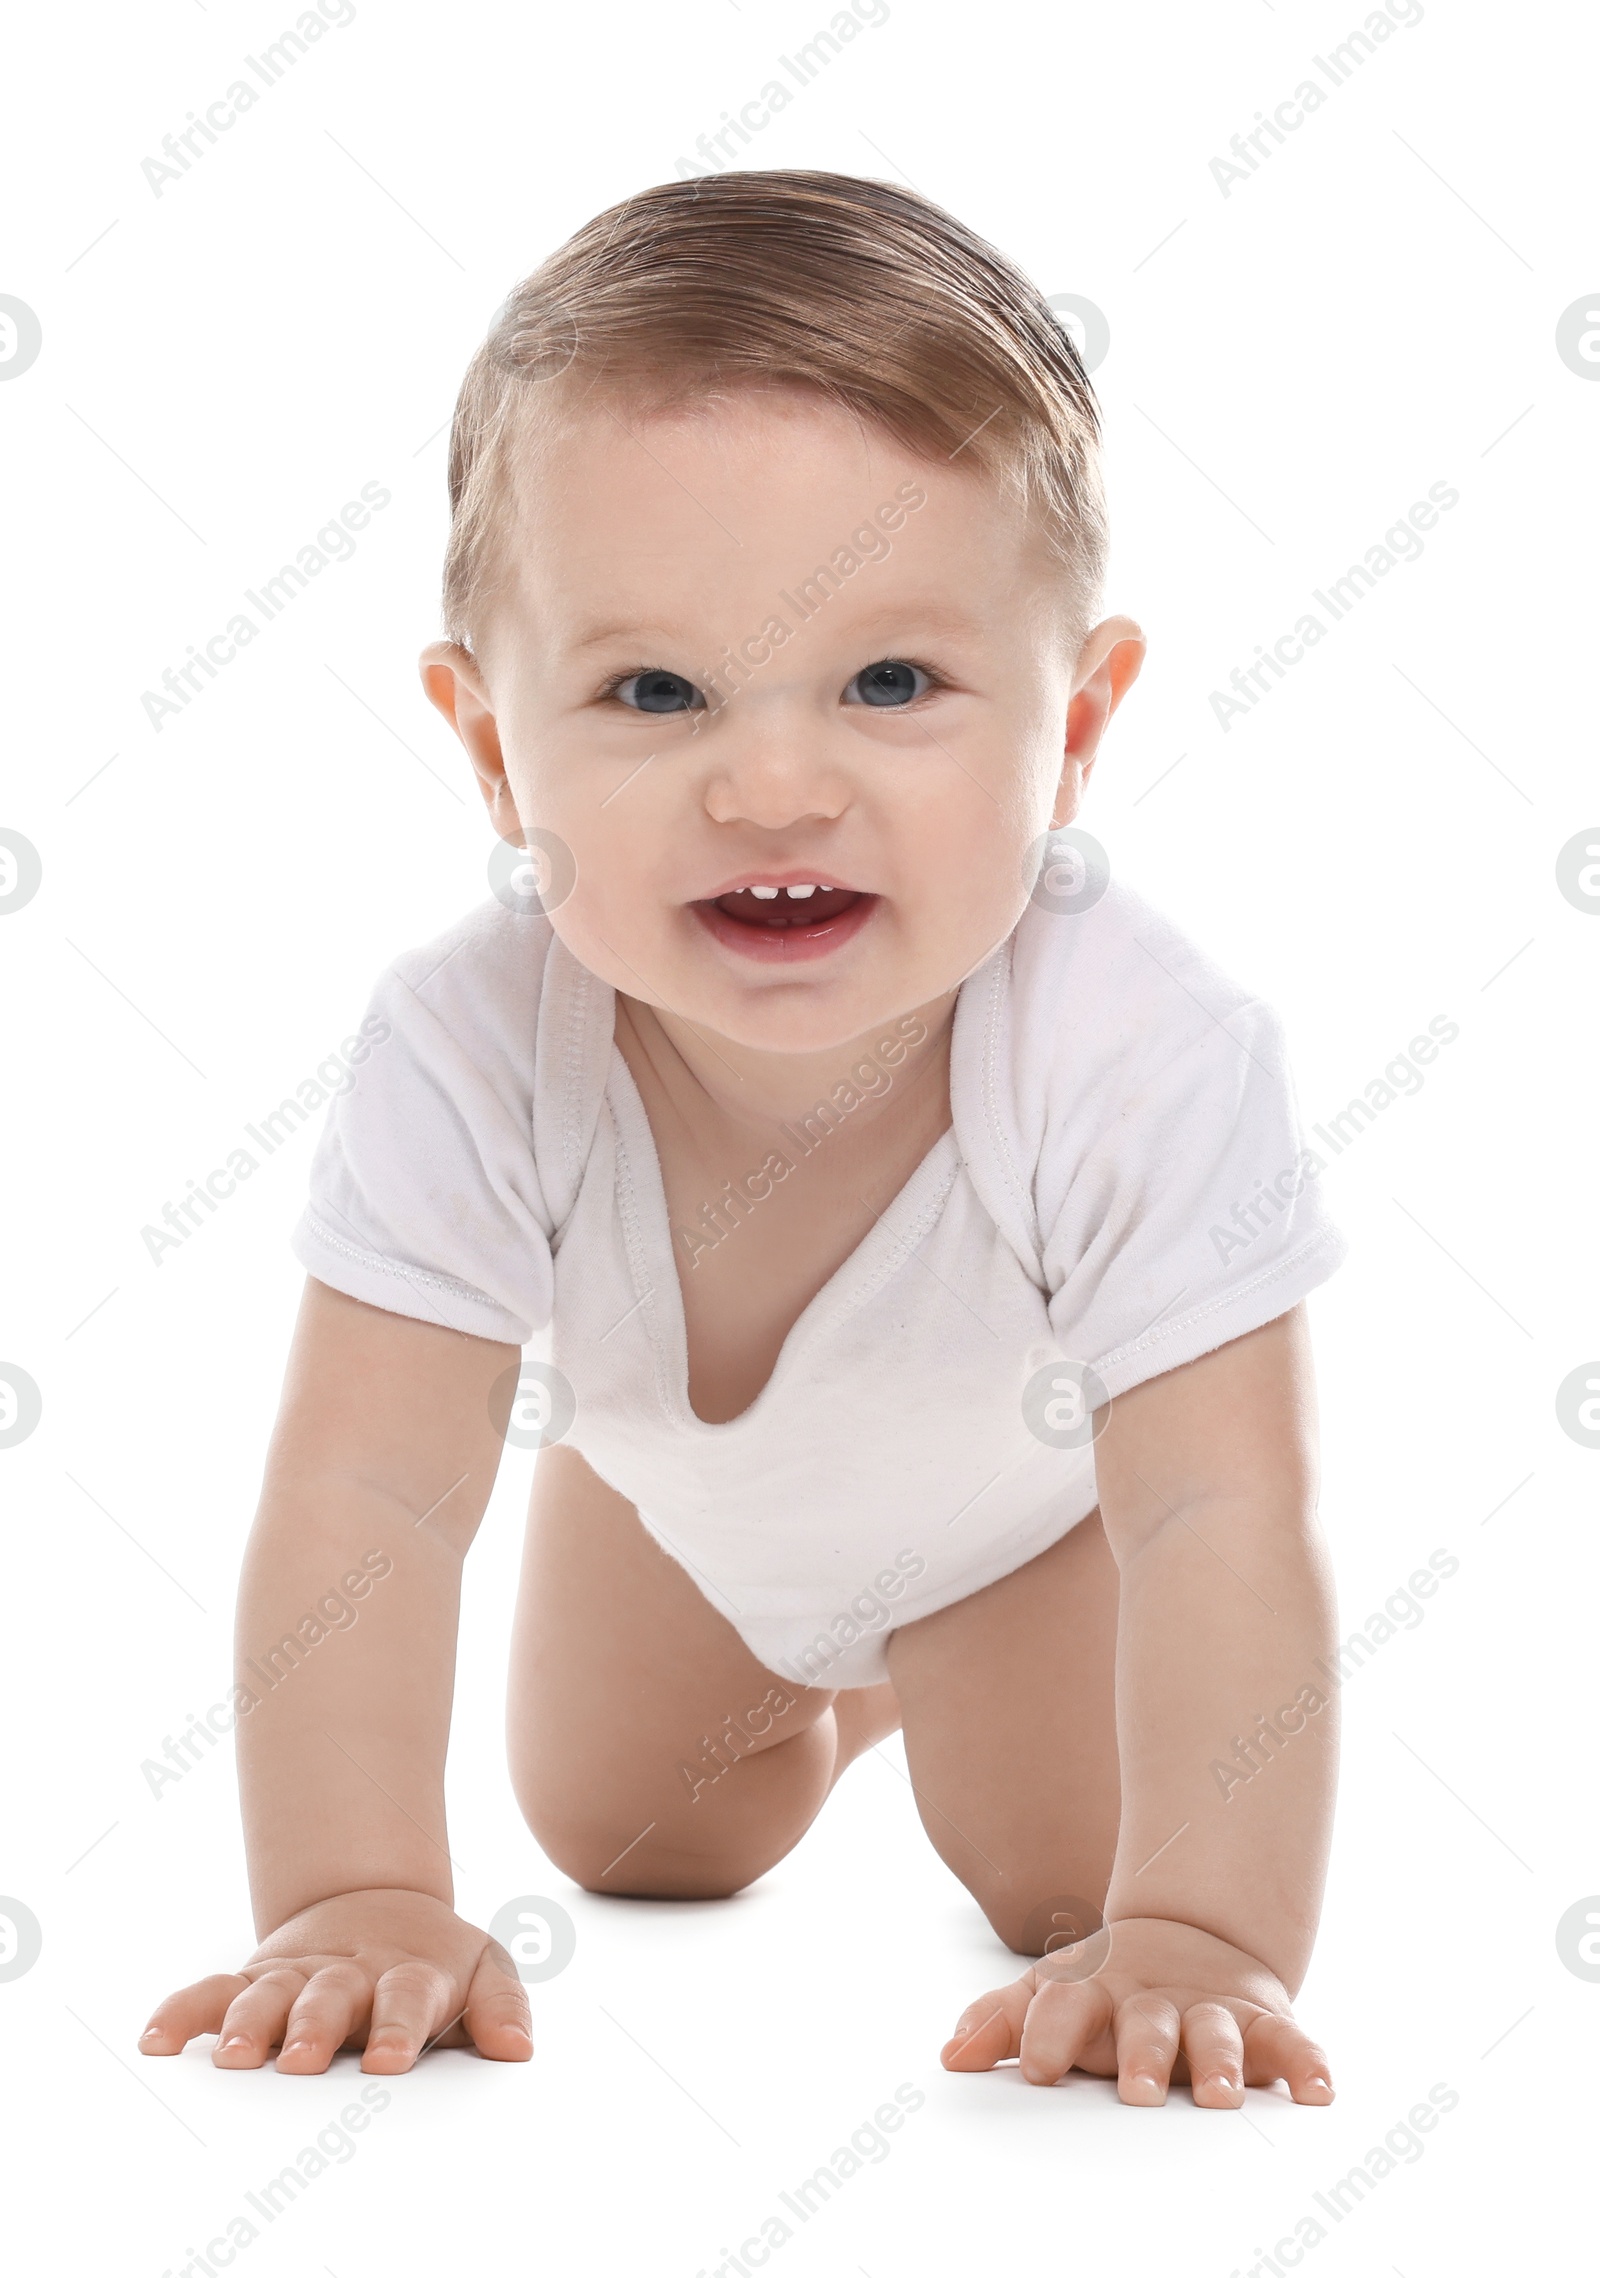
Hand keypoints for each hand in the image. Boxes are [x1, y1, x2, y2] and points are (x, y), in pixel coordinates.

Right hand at [138, 1888, 531, 2073]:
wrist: (381, 1904)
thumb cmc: (436, 1961)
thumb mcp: (483, 1969)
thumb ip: (502, 2006)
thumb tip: (518, 2048)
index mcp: (409, 1974)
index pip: (407, 1999)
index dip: (398, 2028)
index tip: (387, 2061)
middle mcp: (350, 1974)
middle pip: (330, 1997)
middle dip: (313, 2028)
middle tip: (298, 2061)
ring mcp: (300, 1975)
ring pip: (269, 1994)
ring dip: (248, 2024)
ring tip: (229, 2057)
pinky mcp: (258, 1978)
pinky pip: (214, 1992)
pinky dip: (185, 2011)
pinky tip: (156, 2039)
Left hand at [940, 1916, 1332, 2106]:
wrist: (1193, 1934)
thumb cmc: (1111, 1987)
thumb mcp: (1053, 1994)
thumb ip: (1002, 2022)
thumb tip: (951, 2059)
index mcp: (1096, 1994)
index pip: (1066, 2006)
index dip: (1051, 2033)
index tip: (1038, 2069)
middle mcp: (1154, 2003)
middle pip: (1145, 2025)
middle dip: (1141, 2057)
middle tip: (1135, 2092)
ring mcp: (1209, 2011)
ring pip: (1216, 2034)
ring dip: (1217, 2063)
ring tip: (1219, 2098)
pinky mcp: (1263, 2023)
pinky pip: (1290, 2043)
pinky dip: (1307, 2063)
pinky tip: (1318, 2091)